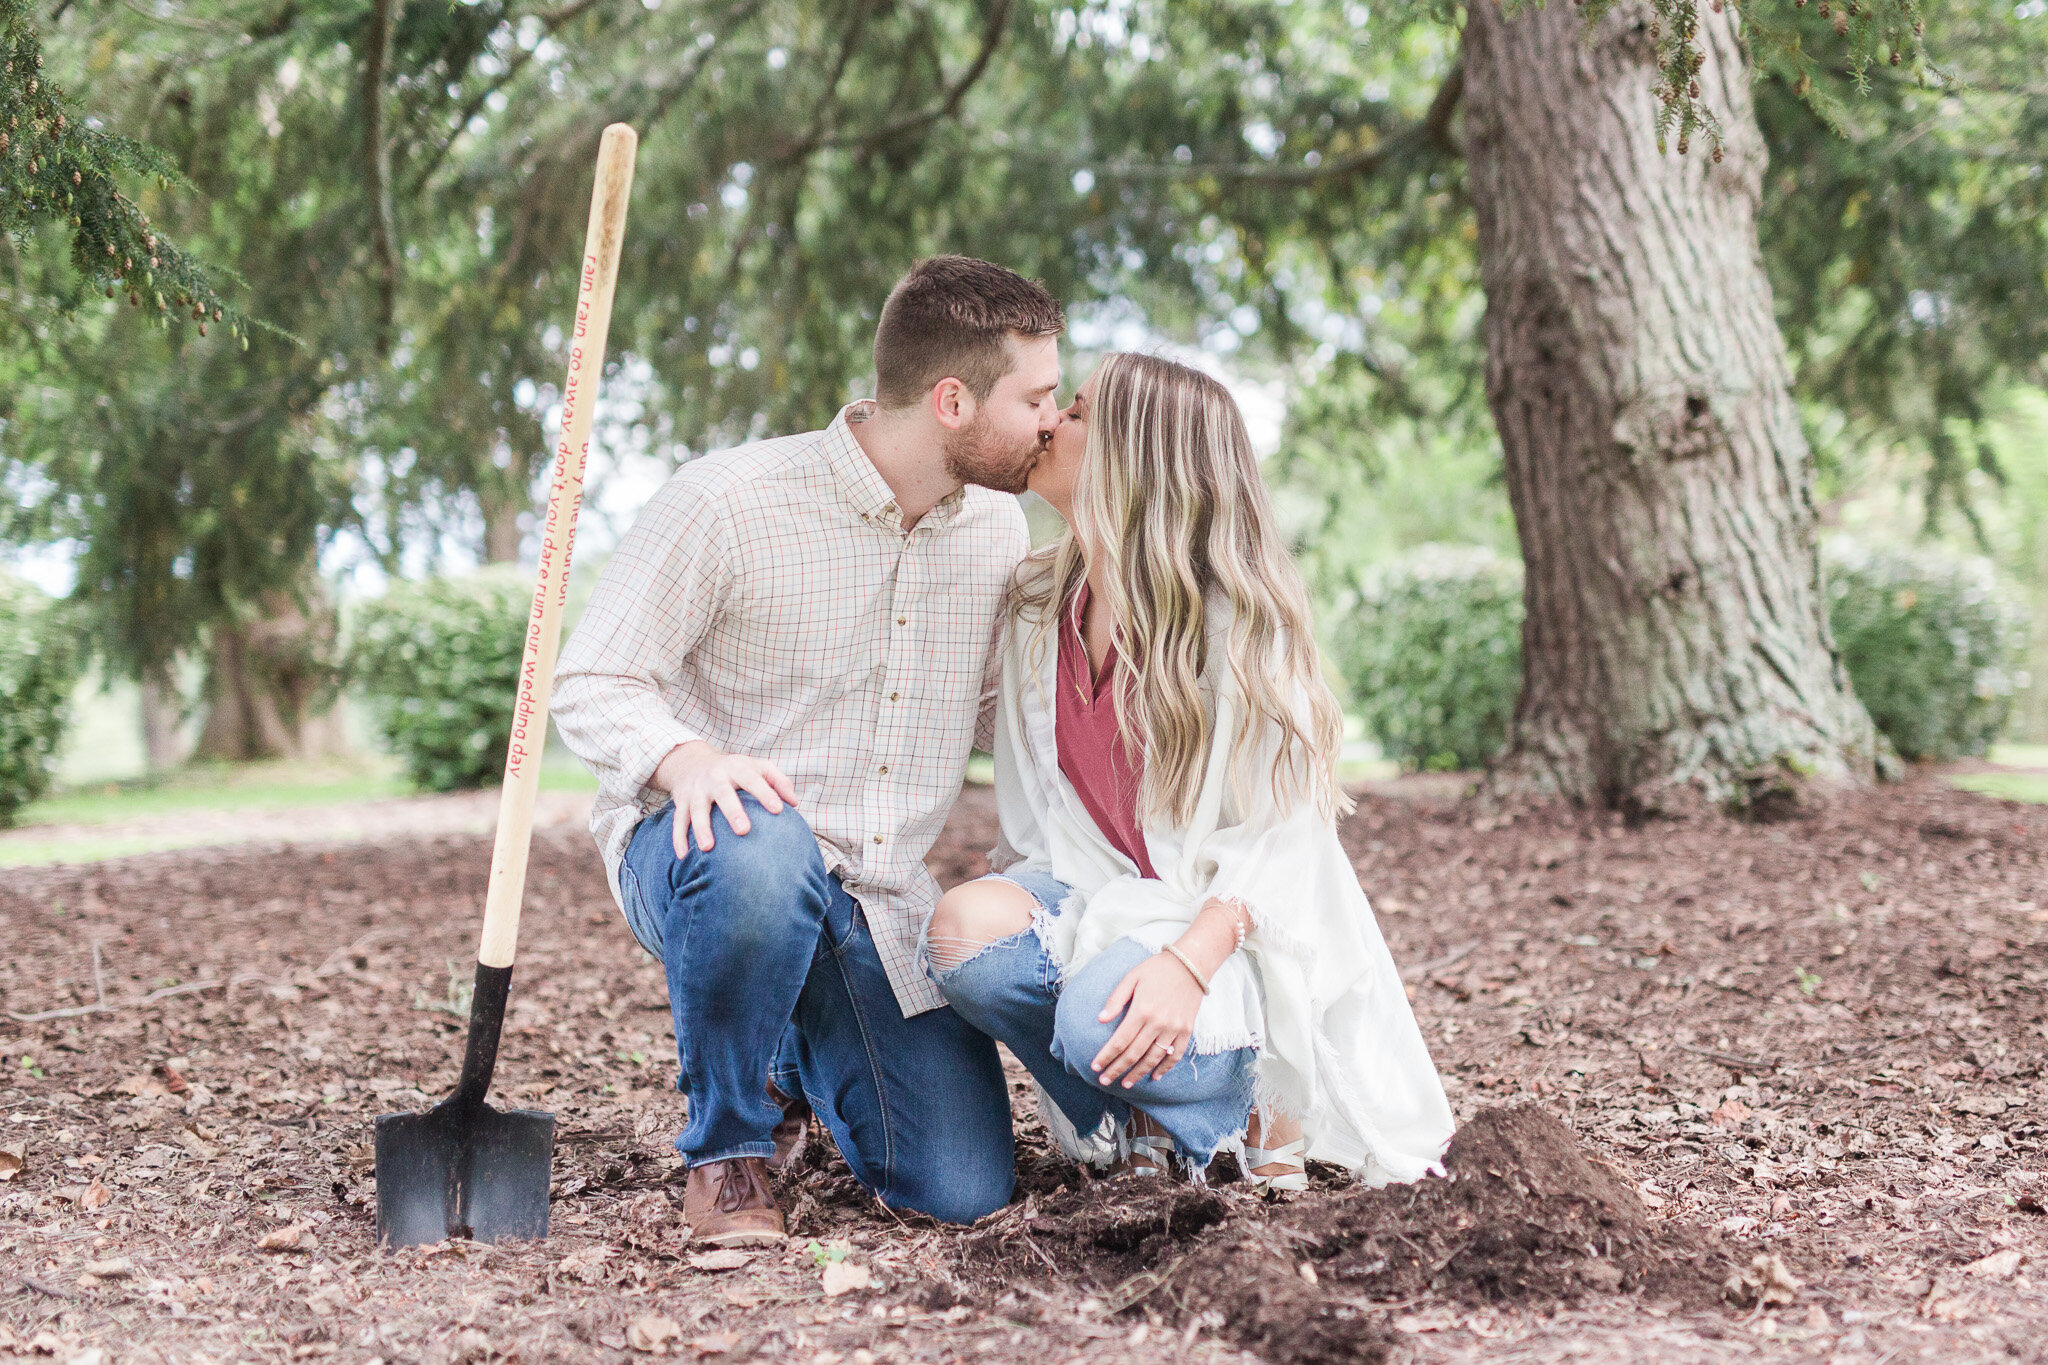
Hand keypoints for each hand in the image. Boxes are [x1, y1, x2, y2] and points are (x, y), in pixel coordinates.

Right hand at [654, 741, 798, 854]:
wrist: (692, 761)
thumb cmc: (735, 770)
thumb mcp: (757, 766)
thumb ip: (778, 781)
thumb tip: (794, 803)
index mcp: (736, 767)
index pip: (752, 779)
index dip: (765, 793)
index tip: (778, 810)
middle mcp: (714, 777)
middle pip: (723, 793)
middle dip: (733, 811)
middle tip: (744, 831)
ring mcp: (696, 790)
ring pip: (696, 809)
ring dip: (701, 828)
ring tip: (708, 848)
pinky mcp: (681, 802)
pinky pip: (678, 820)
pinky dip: (678, 838)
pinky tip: (683, 856)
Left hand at [1091, 952, 1203, 1087]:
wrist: (1191, 964)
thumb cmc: (1157, 969)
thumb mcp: (1132, 977)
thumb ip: (1116, 999)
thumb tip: (1100, 1019)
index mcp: (1141, 1010)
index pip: (1119, 1041)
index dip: (1106, 1056)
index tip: (1095, 1067)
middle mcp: (1158, 1023)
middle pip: (1134, 1054)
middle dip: (1117, 1069)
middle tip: (1104, 1081)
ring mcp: (1174, 1028)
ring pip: (1153, 1058)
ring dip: (1138, 1073)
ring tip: (1126, 1083)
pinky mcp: (1186, 1030)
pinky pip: (1175, 1055)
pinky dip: (1165, 1068)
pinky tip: (1155, 1077)